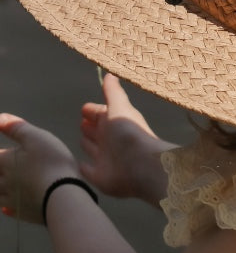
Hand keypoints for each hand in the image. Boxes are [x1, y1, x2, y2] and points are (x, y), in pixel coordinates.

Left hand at [0, 115, 78, 223]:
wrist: (64, 197)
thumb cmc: (52, 164)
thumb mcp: (37, 137)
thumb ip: (16, 127)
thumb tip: (0, 119)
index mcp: (4, 162)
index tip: (1, 153)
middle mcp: (4, 181)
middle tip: (1, 167)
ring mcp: (13, 200)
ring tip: (1, 184)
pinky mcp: (24, 214)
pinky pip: (9, 210)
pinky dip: (5, 208)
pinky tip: (5, 208)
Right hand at [80, 74, 174, 203]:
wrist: (141, 166)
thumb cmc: (129, 133)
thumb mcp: (119, 107)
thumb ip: (113, 93)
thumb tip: (109, 75)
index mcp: (114, 123)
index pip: (100, 114)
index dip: (93, 111)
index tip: (84, 110)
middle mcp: (110, 141)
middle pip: (96, 132)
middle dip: (90, 127)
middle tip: (83, 124)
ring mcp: (105, 160)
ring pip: (92, 150)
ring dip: (87, 145)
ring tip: (81, 140)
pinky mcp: (100, 177)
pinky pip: (87, 171)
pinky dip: (83, 167)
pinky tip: (77, 164)